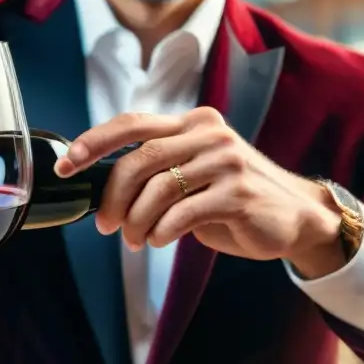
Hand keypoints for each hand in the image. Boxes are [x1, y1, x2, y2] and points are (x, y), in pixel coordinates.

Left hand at [53, 107, 346, 277]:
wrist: (297, 218)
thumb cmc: (232, 198)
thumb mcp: (192, 175)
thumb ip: (156, 171)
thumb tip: (99, 190)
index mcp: (192, 123)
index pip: (132, 124)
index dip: (93, 142)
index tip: (66, 165)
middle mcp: (208, 133)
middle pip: (140, 159)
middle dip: (112, 196)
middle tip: (104, 225)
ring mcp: (226, 160)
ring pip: (158, 188)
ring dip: (136, 221)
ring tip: (135, 241)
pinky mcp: (238, 193)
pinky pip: (182, 213)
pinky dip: (162, 231)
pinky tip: (160, 241)